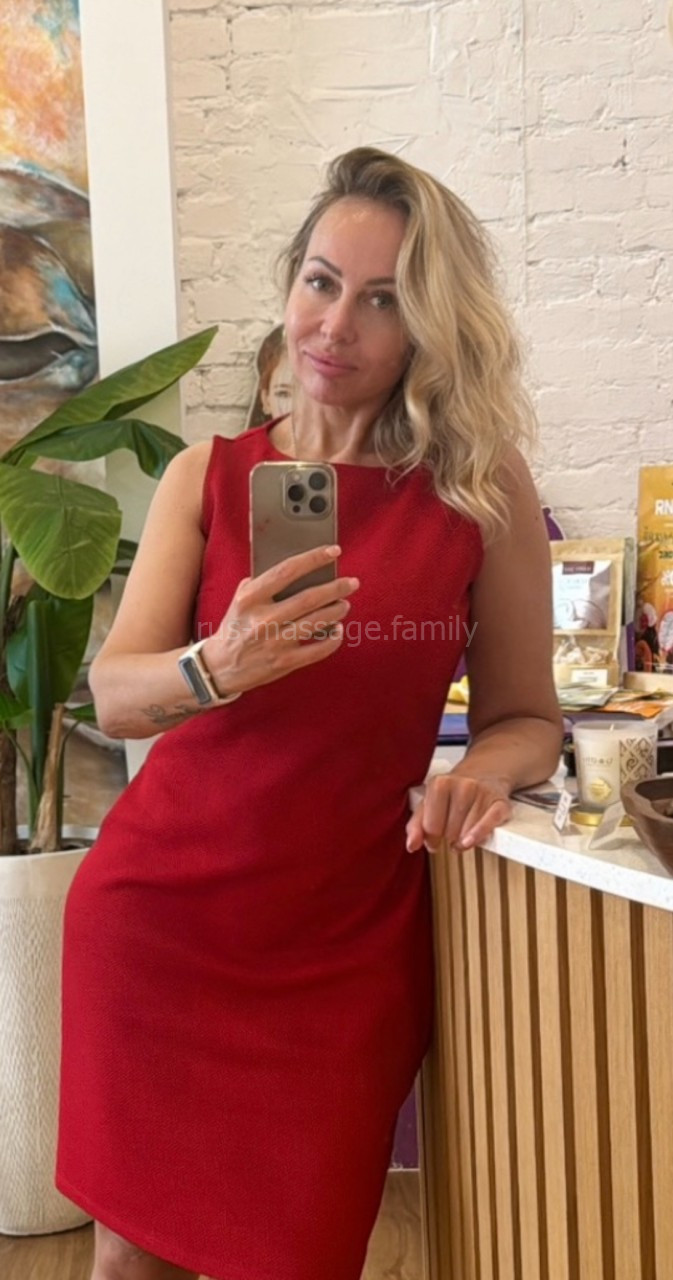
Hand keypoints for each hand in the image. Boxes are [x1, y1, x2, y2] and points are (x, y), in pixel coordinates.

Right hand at [201, 545, 358, 693]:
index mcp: (250, 599)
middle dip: (336, 588)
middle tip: (351, 583)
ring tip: (345, 604)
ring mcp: (274, 643)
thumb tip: (301, 568)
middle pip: (309, 598)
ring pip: (317, 622)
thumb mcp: (240, 599)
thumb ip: (264, 583)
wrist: (219, 666)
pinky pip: (317, 650)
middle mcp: (262, 620)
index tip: (333, 551)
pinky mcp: (284, 663)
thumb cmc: (235, 627)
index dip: (314, 559)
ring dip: (337, 611)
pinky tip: (338, 630)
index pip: (287, 571)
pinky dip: (333, 639)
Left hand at [405, 771, 512, 853]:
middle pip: (449, 832)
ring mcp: (482, 793)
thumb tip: (412, 845)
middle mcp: (462, 785)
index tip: (434, 838)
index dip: (431, 838)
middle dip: (449, 837)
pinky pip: (488, 825)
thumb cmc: (453, 792)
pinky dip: (478, 836)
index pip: (431, 827)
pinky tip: (469, 841)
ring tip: (463, 830)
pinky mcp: (500, 803)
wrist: (484, 773)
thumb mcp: (429, 802)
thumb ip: (416, 824)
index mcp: (439, 783)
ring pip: (467, 833)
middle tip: (452, 829)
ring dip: (463, 839)